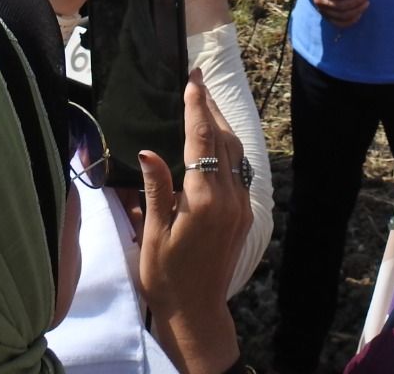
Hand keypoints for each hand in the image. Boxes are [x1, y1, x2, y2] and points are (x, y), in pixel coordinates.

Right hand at [139, 72, 247, 373]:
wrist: (196, 312)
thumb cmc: (166, 277)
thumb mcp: (153, 233)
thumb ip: (155, 188)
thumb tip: (149, 151)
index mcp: (203, 201)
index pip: (201, 142)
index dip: (196, 108)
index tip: (192, 81)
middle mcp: (229, 199)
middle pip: (223, 140)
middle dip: (211, 108)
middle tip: (198, 80)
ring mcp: (241, 206)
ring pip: (236, 154)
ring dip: (221, 125)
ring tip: (206, 101)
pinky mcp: (244, 215)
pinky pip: (239, 171)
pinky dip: (227, 148)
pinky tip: (216, 140)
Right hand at [305, 0, 368, 27]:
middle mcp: (320, 2)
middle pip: (340, 6)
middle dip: (356, 1)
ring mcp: (323, 11)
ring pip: (342, 16)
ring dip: (356, 11)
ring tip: (365, 3)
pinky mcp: (328, 18)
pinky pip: (340, 23)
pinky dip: (352, 20)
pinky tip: (360, 13)